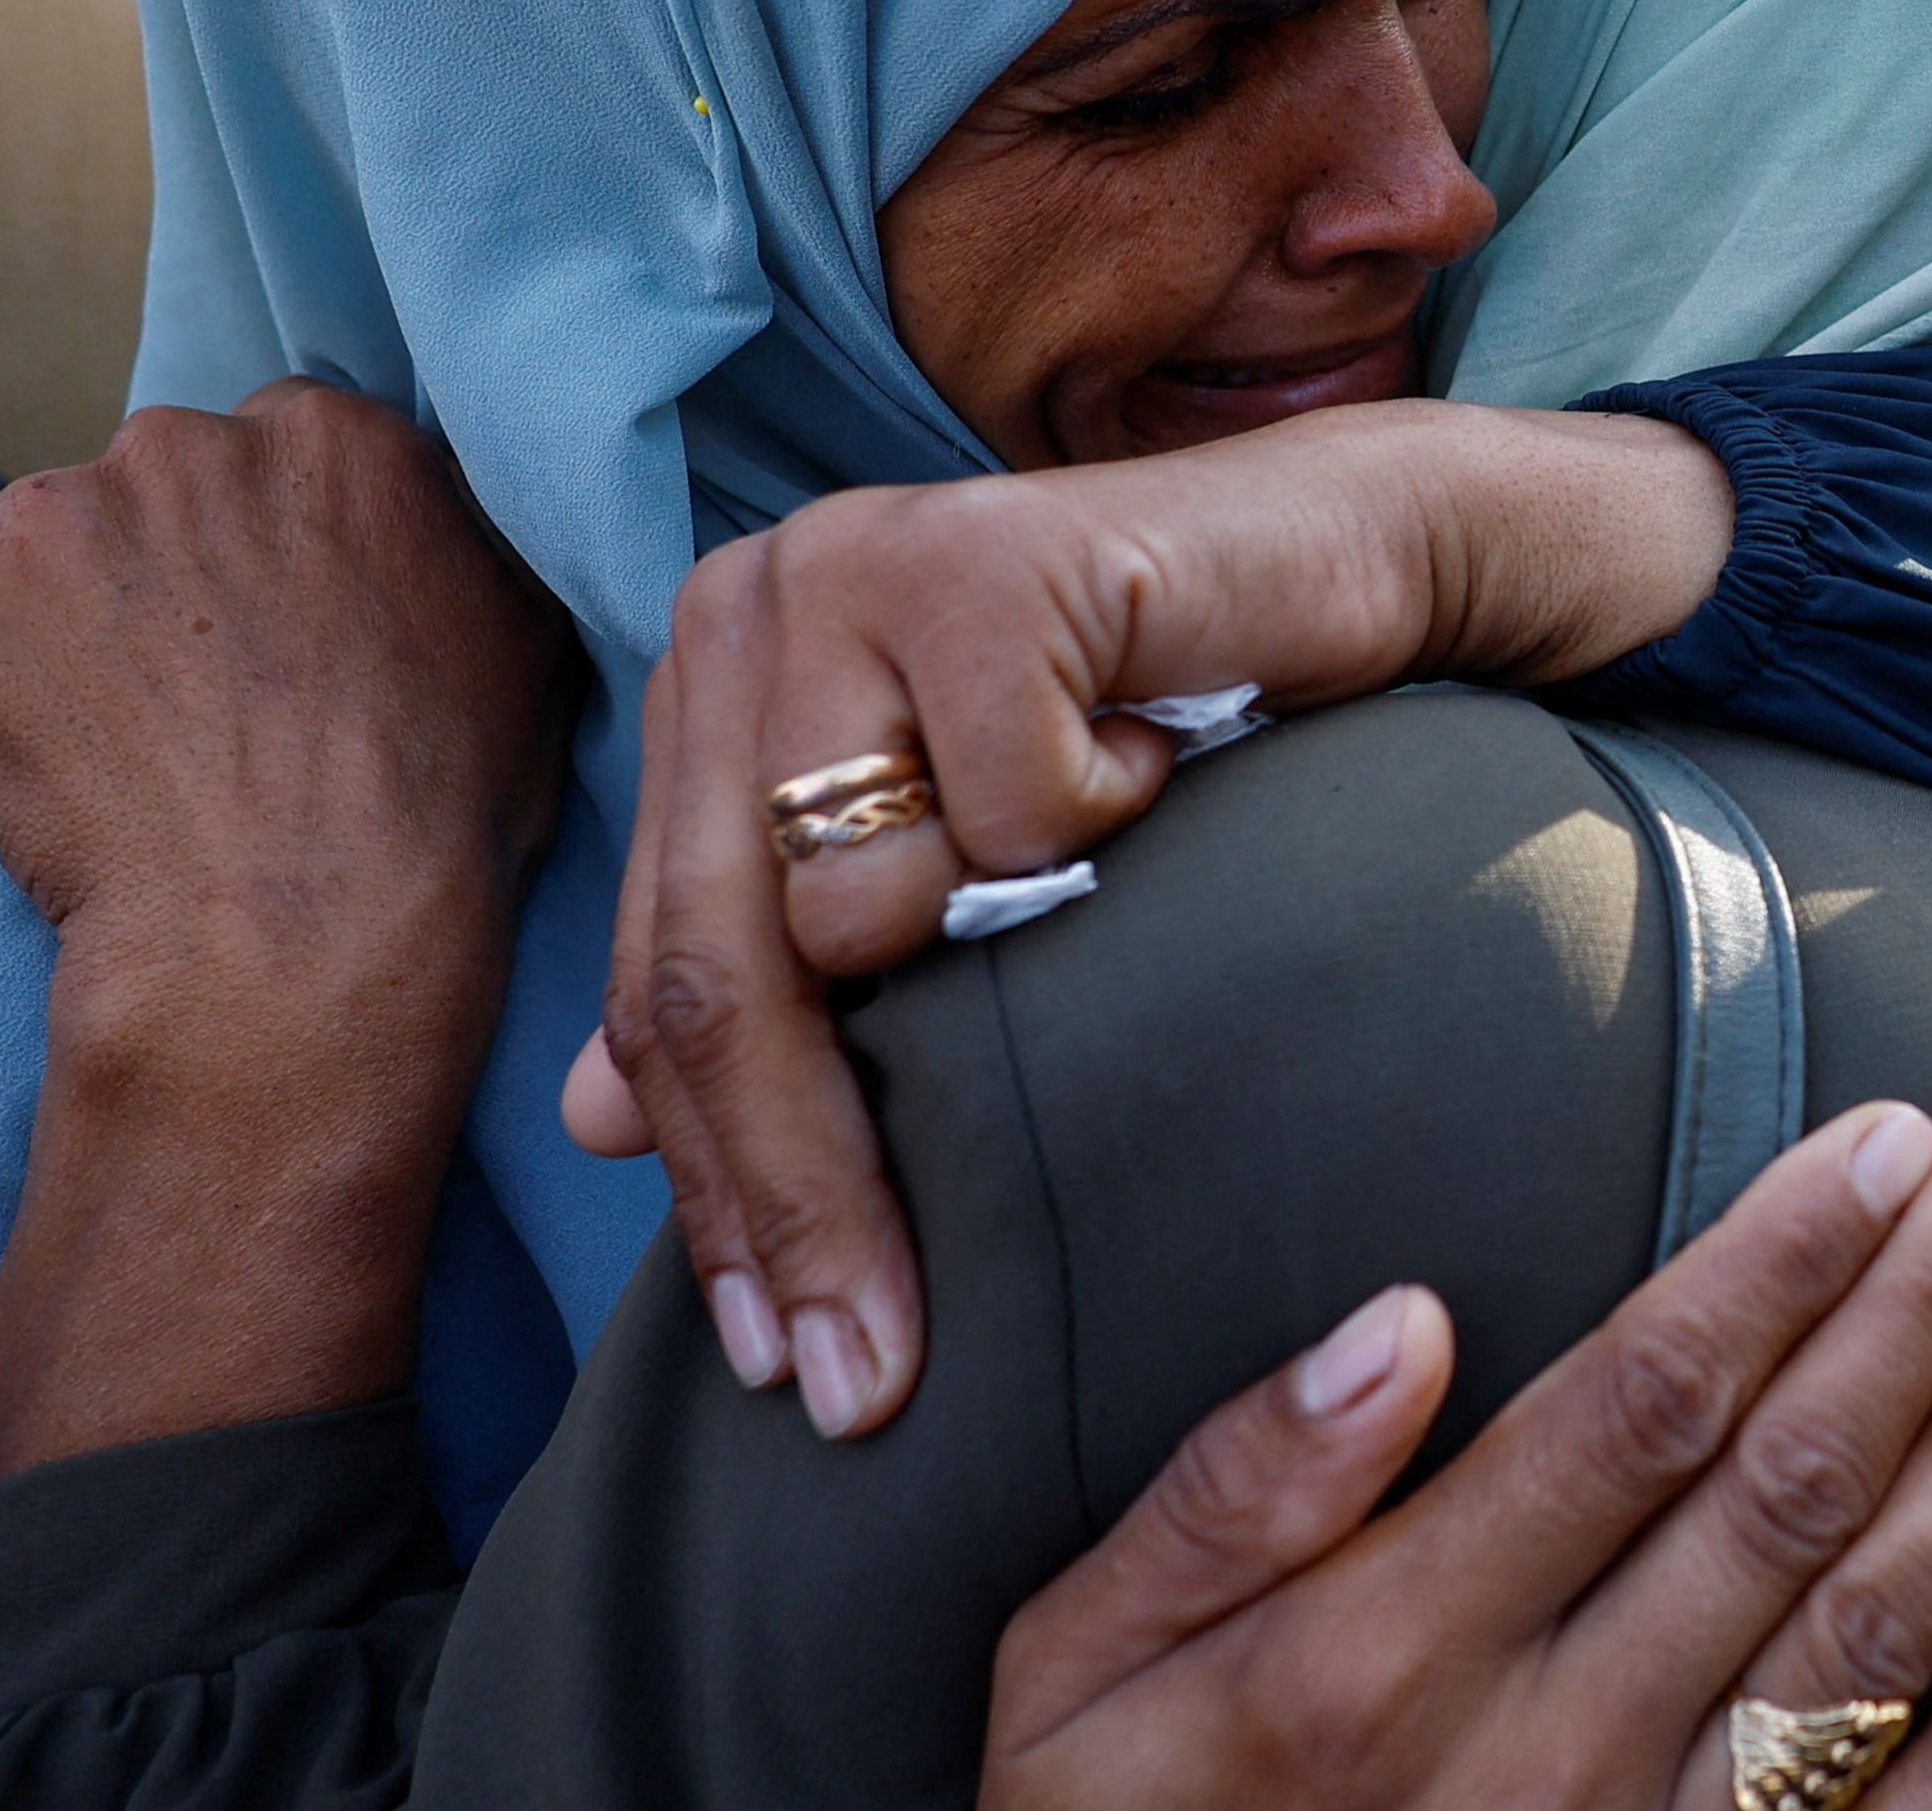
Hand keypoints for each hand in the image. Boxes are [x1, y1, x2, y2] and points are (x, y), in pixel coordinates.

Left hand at [0, 379, 585, 1488]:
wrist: (303, 977)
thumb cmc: (444, 860)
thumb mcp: (532, 683)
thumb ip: (474, 582)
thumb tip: (478, 553)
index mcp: (369, 440)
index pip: (300, 458)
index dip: (295, 575)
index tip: (302, 669)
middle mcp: (221, 437)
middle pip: (171, 494)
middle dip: (184, 606)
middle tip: (227, 743)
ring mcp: (84, 515)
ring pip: (63, 569)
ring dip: (89, 662)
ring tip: (156, 789)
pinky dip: (2, 720)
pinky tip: (75, 803)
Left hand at [580, 400, 1733, 1438]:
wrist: (1345, 559)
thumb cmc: (1157, 722)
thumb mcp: (951, 866)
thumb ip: (783, 971)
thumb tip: (587, 1123)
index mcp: (710, 675)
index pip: (665, 979)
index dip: (718, 1188)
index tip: (784, 1366)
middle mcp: (749, 605)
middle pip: (726, 969)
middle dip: (804, 1193)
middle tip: (868, 1374)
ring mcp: (850, 564)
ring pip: (863, 907)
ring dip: (1011, 938)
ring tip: (1103, 857)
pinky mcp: (978, 557)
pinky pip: (1011, 813)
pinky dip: (1104, 816)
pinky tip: (1157, 752)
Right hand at [985, 1102, 1931, 1810]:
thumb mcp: (1078, 1677)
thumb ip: (1233, 1493)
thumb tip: (1405, 1319)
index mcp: (1388, 1649)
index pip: (1640, 1405)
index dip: (1779, 1260)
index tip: (1887, 1139)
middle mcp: (1543, 1752)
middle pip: (1783, 1490)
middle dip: (1919, 1305)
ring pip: (1862, 1644)